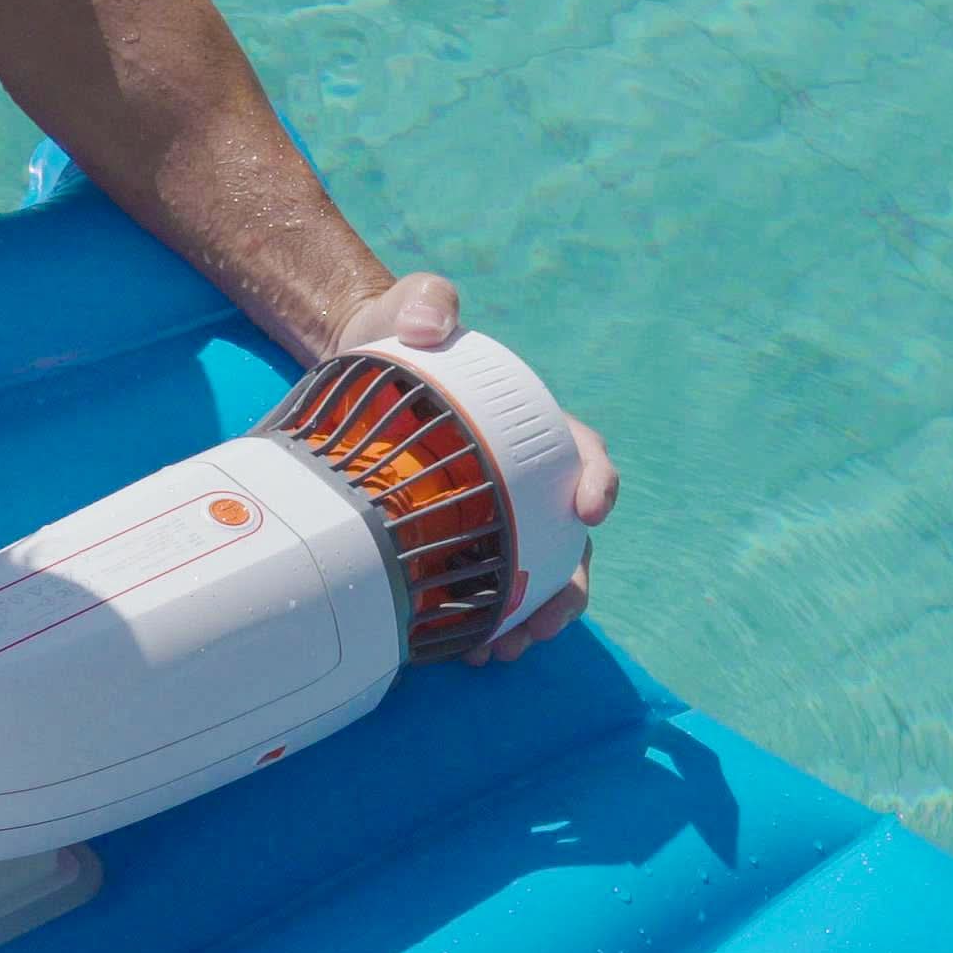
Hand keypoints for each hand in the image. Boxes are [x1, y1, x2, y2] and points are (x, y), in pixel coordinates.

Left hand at [331, 272, 615, 664]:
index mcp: (537, 427)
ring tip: (499, 652)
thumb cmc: (398, 336)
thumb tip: (430, 320)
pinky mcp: (459, 543)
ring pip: (533, 580)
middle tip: (543, 622)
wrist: (354, 376)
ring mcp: (497, 517)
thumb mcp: (411, 308)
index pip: (585, 455)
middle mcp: (528, 480)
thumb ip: (426, 301)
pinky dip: (481, 624)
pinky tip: (463, 650)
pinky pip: (484, 593)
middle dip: (567, 589)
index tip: (589, 508)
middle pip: (570, 542)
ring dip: (527, 620)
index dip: (598, 482)